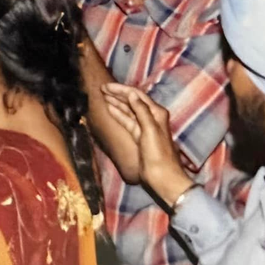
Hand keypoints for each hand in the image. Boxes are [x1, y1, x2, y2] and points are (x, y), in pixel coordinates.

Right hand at [102, 83, 192, 207]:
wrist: (163, 177)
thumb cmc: (158, 154)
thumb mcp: (150, 130)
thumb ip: (141, 111)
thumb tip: (132, 95)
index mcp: (157, 113)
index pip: (137, 95)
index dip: (122, 90)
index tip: (107, 86)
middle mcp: (151, 117)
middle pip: (132, 101)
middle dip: (118, 94)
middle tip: (102, 88)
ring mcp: (144, 127)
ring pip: (128, 111)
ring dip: (116, 103)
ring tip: (103, 96)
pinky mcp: (139, 137)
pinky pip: (127, 121)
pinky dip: (118, 115)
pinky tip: (110, 109)